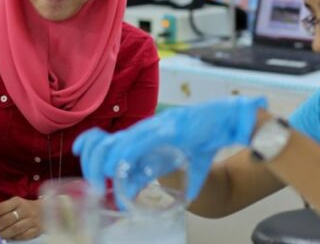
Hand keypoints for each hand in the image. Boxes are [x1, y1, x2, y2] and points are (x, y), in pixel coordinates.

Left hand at [0, 196, 42, 239]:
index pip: (0, 207)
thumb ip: (0, 209)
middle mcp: (25, 210)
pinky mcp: (37, 229)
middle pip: (6, 220)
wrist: (47, 209)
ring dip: (3, 234)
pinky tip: (9, 238)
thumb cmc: (25, 207)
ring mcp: (32, 220)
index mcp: (17, 201)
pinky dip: (15, 237)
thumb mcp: (14, 204)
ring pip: (15, 229)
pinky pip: (24, 235)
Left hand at [73, 96, 266, 200]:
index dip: (92, 153)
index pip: (111, 142)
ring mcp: (155, 129)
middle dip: (92, 163)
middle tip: (93, 184)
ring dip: (104, 163)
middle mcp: (146, 131)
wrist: (230, 120)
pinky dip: (125, 156)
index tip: (89, 175)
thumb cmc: (209, 137)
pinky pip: (138, 142)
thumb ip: (174, 178)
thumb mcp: (187, 164)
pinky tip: (119, 169)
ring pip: (117, 143)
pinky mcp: (166, 129)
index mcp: (147, 138)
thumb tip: (172, 198)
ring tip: (101, 179)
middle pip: (106, 142)